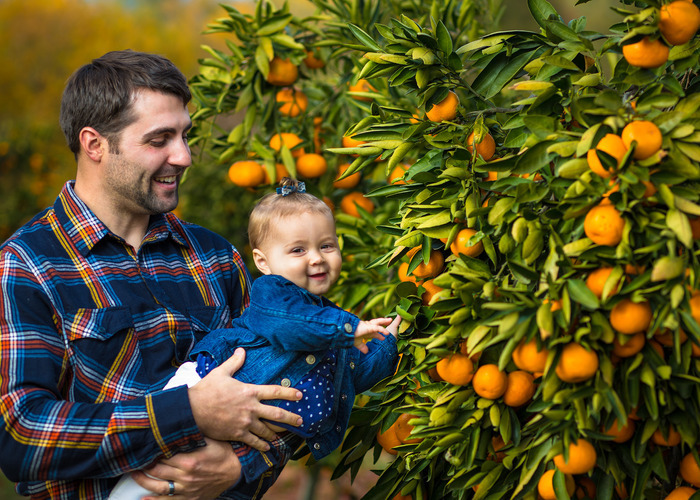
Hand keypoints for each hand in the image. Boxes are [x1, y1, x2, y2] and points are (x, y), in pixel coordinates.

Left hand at [134, 438, 238, 499]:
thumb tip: (180, 423)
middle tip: (135, 458)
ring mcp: (187, 489)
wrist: (237, 472)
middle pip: (157, 470)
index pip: (163, 454)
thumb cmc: (224, 453)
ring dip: (143, 481)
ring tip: (133, 474)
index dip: (152, 450)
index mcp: (190, 460)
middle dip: (144, 464)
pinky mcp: (190, 498)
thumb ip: (194, 434)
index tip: (145, 445)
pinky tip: (143, 498)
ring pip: (158, 486)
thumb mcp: (211, 439)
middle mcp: (186, 476)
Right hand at [188, 348, 302, 450]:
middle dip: (291, 418)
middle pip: (277, 414)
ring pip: (267, 430)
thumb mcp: (221, 372)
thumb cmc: (206, 390)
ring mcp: (245, 423)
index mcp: (249, 391)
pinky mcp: (237, 434)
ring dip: (276, 433)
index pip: (275, 392)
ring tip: (283, 435)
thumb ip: (234, 362)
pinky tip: (267, 447)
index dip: (289, 393)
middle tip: (301, 421)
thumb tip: (241, 350)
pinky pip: (254, 441)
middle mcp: (251, 408)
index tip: (300, 396)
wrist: (191, 410)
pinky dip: (262, 445)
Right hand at [353, 317, 393, 353]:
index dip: (379, 335)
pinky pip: (377, 328)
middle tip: (390, 321)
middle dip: (383, 323)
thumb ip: (362, 347)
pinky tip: (387, 333)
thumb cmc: (350, 337)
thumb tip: (366, 352)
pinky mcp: (368, 327)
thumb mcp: (357, 343)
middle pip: (377, 324)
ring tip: (390, 320)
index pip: (373, 332)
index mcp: (365, 331)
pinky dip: (382, 330)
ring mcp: (368, 326)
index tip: (383, 338)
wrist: (345, 333)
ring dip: (384, 321)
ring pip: (378, 322)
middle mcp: (367, 327)